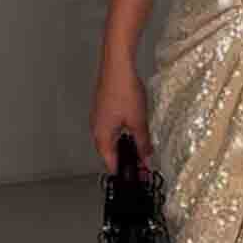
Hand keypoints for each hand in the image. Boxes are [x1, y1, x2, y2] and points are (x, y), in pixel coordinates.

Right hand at [90, 54, 153, 174]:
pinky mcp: (103, 109)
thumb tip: (146, 157)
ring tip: (140, 148)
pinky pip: (111, 128)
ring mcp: (98, 118)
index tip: (137, 175)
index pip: (111, 163)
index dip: (125, 171)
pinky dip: (122, 133)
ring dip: (124, 145)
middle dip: (126, 159)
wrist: (117, 67)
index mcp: (102, 136)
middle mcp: (96, 129)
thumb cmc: (123, 91)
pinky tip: (133, 130)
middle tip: (142, 163)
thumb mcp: (138, 122)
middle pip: (110, 152)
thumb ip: (142, 143)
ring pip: (111, 139)